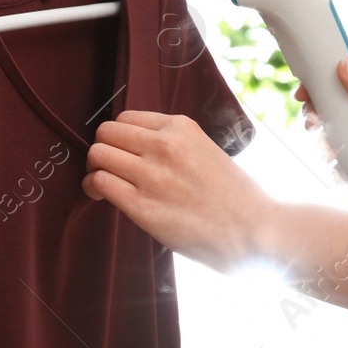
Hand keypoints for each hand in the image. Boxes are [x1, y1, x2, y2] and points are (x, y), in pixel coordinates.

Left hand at [82, 110, 275, 274]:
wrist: (254, 230)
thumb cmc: (234, 197)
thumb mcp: (205, 150)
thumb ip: (174, 145)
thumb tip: (139, 148)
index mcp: (181, 127)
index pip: (125, 118)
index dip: (119, 137)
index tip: (121, 153)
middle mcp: (164, 144)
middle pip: (106, 132)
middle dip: (103, 149)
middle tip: (110, 169)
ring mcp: (152, 174)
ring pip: (98, 154)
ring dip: (95, 169)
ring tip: (103, 185)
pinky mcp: (142, 206)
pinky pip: (100, 182)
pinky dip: (94, 189)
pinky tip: (103, 198)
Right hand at [295, 54, 347, 183]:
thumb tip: (340, 70)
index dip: (324, 77)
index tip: (304, 89)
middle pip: (342, 100)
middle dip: (323, 110)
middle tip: (313, 123)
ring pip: (347, 128)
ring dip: (332, 137)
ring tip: (327, 148)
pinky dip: (346, 160)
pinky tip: (340, 168)